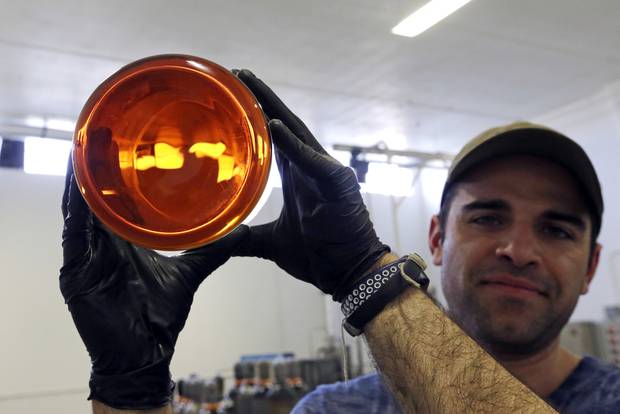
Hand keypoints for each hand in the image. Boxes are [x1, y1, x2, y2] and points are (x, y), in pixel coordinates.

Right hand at [60, 156, 246, 409]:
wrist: (146, 355)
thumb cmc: (160, 317)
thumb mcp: (188, 273)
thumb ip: (211, 251)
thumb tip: (241, 231)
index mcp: (123, 242)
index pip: (117, 200)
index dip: (117, 172)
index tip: (124, 141)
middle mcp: (101, 245)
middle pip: (96, 198)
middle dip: (96, 167)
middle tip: (103, 129)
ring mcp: (86, 258)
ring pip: (80, 210)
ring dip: (82, 180)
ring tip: (86, 145)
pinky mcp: (76, 273)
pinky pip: (73, 236)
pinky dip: (75, 210)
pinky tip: (78, 186)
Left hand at [234, 69, 389, 300]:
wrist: (348, 275)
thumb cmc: (319, 256)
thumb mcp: (270, 243)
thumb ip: (244, 237)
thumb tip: (213, 242)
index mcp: (298, 176)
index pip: (274, 138)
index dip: (256, 117)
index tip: (233, 96)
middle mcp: (311, 167)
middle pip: (284, 125)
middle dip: (262, 99)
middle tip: (238, 74)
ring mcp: (326, 171)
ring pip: (297, 132)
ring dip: (273, 108)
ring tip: (250, 84)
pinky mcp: (338, 183)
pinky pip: (312, 160)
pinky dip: (293, 144)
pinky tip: (274, 125)